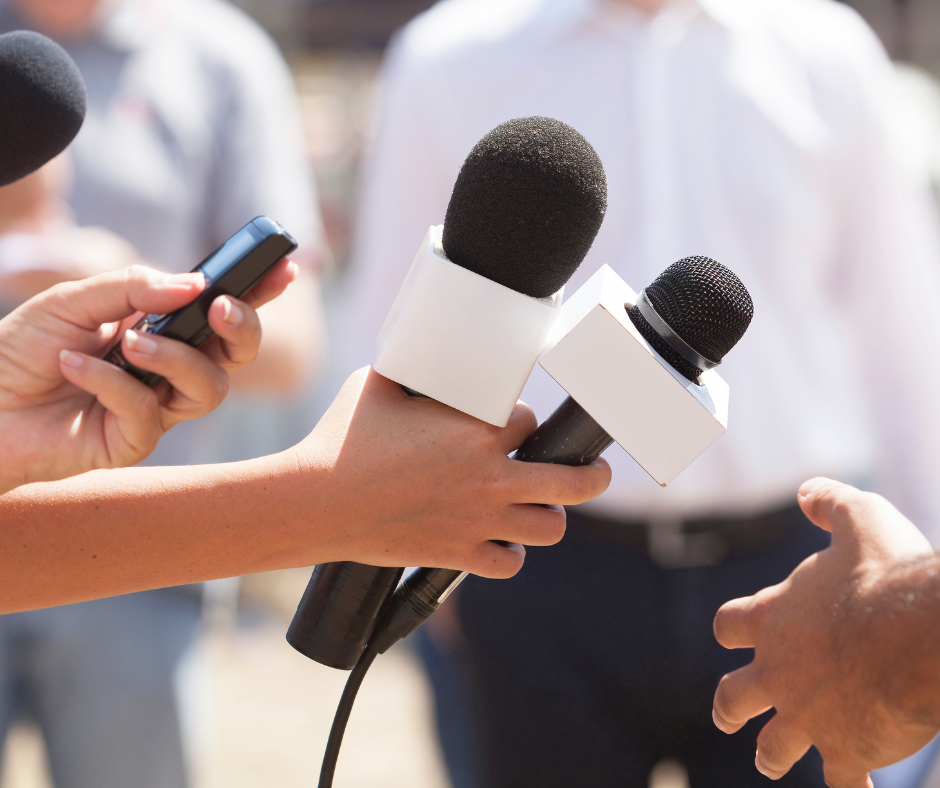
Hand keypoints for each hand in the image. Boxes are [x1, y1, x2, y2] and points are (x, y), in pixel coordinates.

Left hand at [0, 260, 296, 491]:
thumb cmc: (21, 351)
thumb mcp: (73, 300)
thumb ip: (131, 286)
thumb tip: (194, 283)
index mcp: (160, 330)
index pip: (220, 312)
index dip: (258, 292)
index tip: (284, 268)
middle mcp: (167, 370)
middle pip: (235, 354)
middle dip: (241, 328)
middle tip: (219, 306)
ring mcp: (154, 408)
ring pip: (209, 389)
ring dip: (177, 358)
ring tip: (129, 342)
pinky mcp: (131, 443)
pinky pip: (148, 413)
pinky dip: (114, 383)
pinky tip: (75, 367)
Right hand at [286, 367, 611, 577]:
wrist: (316, 501)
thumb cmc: (342, 438)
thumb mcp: (376, 384)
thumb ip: (408, 369)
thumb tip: (413, 351)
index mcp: (476, 431)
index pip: (530, 421)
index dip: (524, 420)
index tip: (514, 423)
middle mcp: (489, 477)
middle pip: (573, 482)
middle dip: (594, 476)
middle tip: (596, 472)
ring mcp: (478, 520)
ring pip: (550, 528)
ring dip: (551, 516)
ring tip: (545, 508)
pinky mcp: (458, 553)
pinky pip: (509, 564)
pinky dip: (511, 554)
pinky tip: (503, 543)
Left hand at [712, 478, 938, 787]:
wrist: (917, 632)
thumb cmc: (885, 573)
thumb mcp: (857, 517)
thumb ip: (828, 502)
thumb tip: (807, 491)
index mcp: (771, 619)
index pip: (728, 627)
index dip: (731, 631)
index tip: (734, 635)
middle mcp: (776, 671)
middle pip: (733, 696)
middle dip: (729, 707)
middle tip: (727, 714)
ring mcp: (806, 714)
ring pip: (773, 748)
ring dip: (771, 754)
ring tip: (770, 761)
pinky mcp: (845, 748)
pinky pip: (843, 781)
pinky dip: (851, 787)